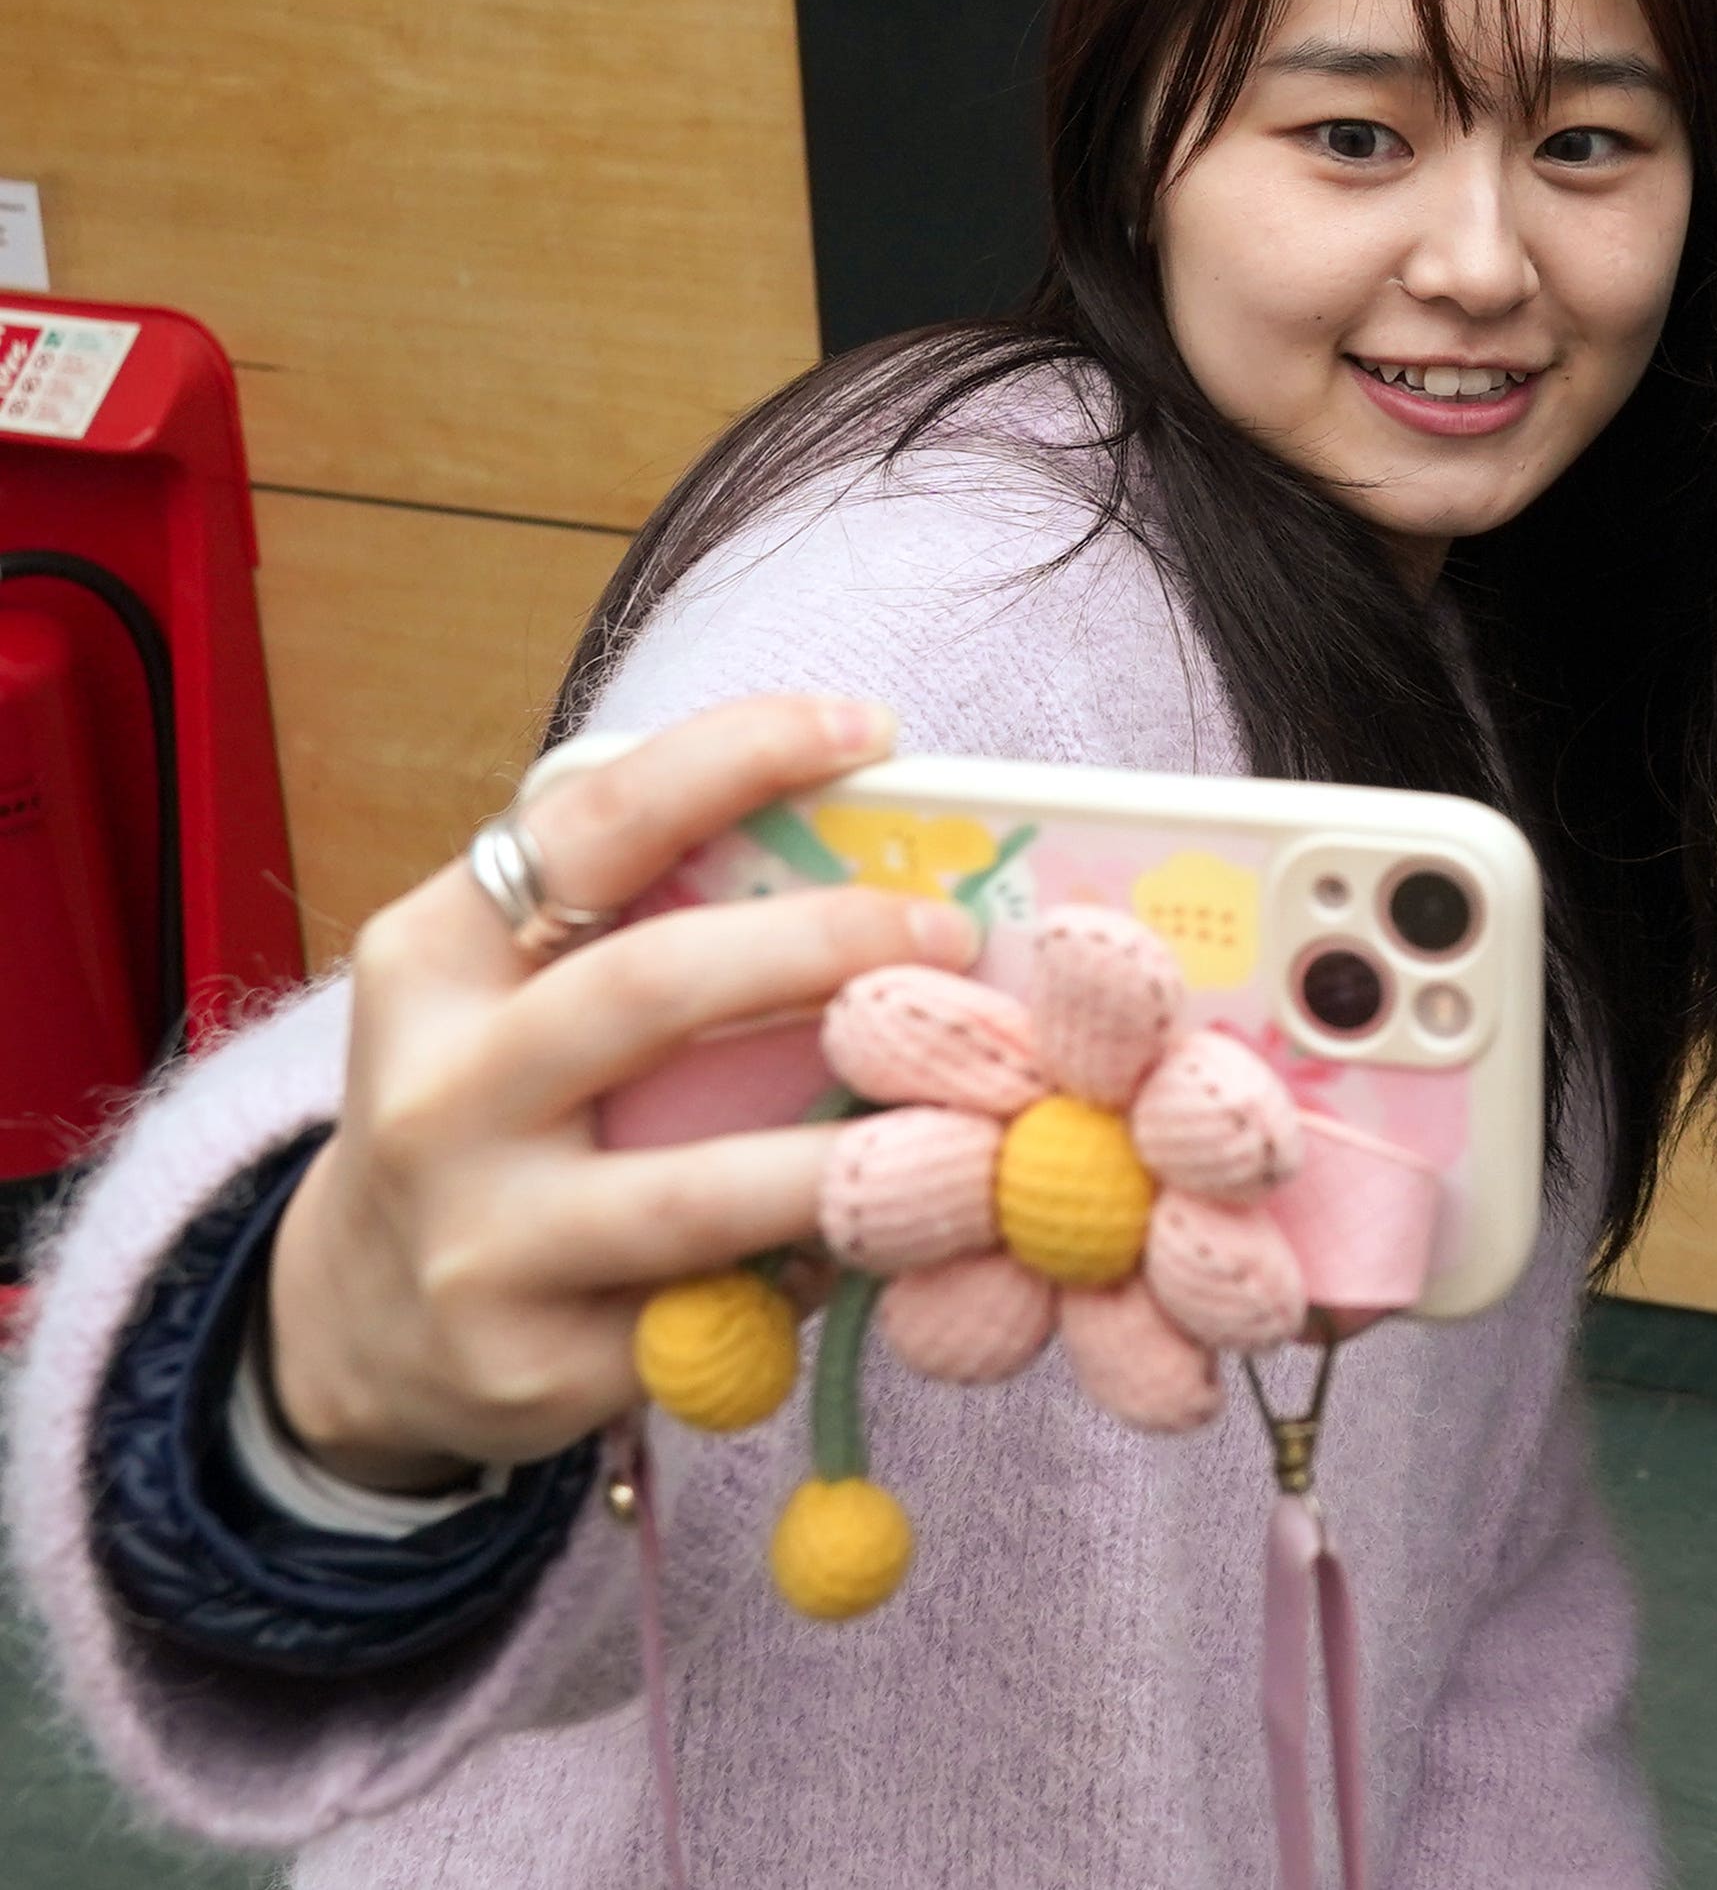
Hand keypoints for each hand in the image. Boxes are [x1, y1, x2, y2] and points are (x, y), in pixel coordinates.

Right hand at [264, 696, 969, 1488]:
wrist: (359, 1327)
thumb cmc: (498, 1110)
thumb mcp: (510, 995)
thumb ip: (638, 918)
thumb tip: (883, 848)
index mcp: (430, 961)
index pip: (587, 826)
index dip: (731, 759)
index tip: (866, 728)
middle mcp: (436, 1095)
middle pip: (652, 990)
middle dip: (822, 946)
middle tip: (947, 936)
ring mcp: (478, 1240)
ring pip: (698, 1190)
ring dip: (858, 1156)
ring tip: (980, 1121)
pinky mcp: (533, 1364)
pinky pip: (717, 1314)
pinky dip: (820, 1271)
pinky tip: (890, 1240)